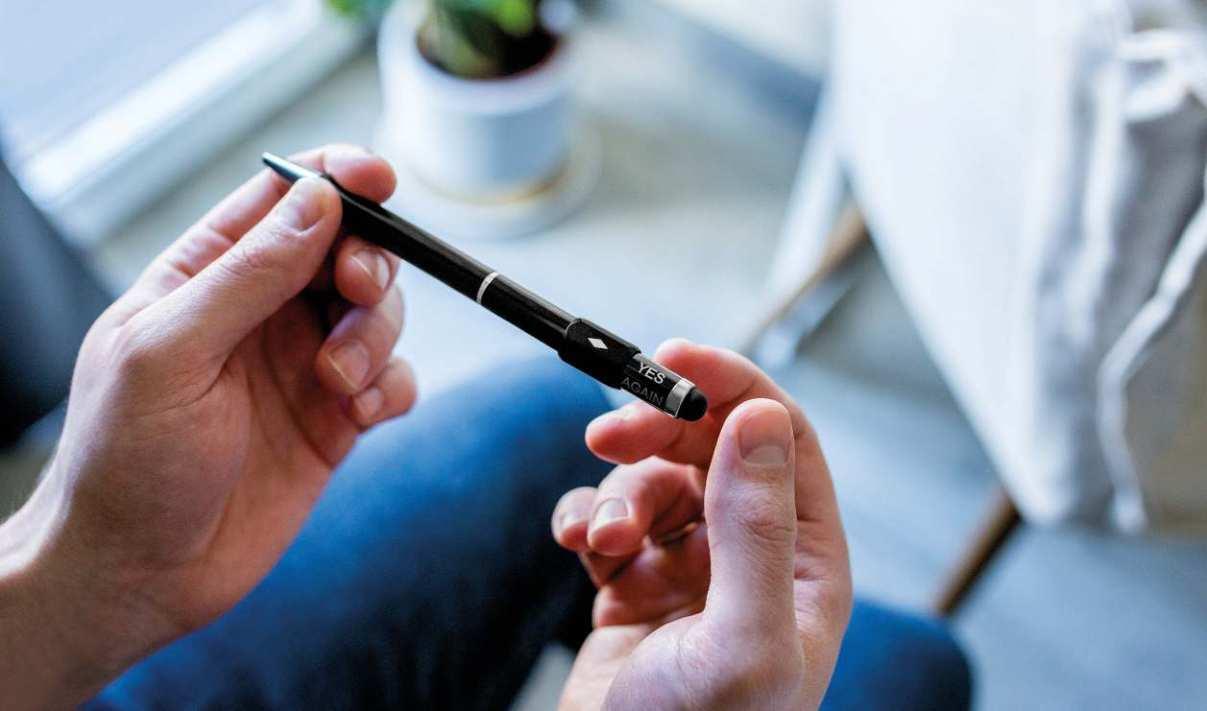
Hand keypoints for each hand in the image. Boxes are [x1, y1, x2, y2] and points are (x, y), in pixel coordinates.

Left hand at [0, 145, 414, 705]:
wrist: (139, 573)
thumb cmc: (127, 459)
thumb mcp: (173, 353)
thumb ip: (249, 275)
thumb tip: (318, 200)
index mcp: (207, 276)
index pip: (282, 200)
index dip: (335, 178)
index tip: (377, 180)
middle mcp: (262, 313)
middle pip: (347, 249)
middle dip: (367, 262)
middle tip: (356, 290)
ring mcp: (302, 366)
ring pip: (380, 312)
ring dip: (377, 335)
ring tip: (340, 384)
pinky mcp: (335, 421)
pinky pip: (392, 379)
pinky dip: (392, 386)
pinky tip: (363, 415)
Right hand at [552, 341, 851, 709]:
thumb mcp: (741, 638)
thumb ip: (756, 527)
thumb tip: (760, 418)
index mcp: (804, 558)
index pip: (780, 438)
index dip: (732, 385)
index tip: (672, 355)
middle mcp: (754, 553)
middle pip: (709, 446)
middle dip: (656, 429)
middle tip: (603, 432)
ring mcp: (693, 567)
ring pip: (653, 479)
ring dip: (615, 492)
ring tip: (598, 539)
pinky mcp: (637, 582)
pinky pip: (610, 518)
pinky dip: (586, 519)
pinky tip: (579, 546)